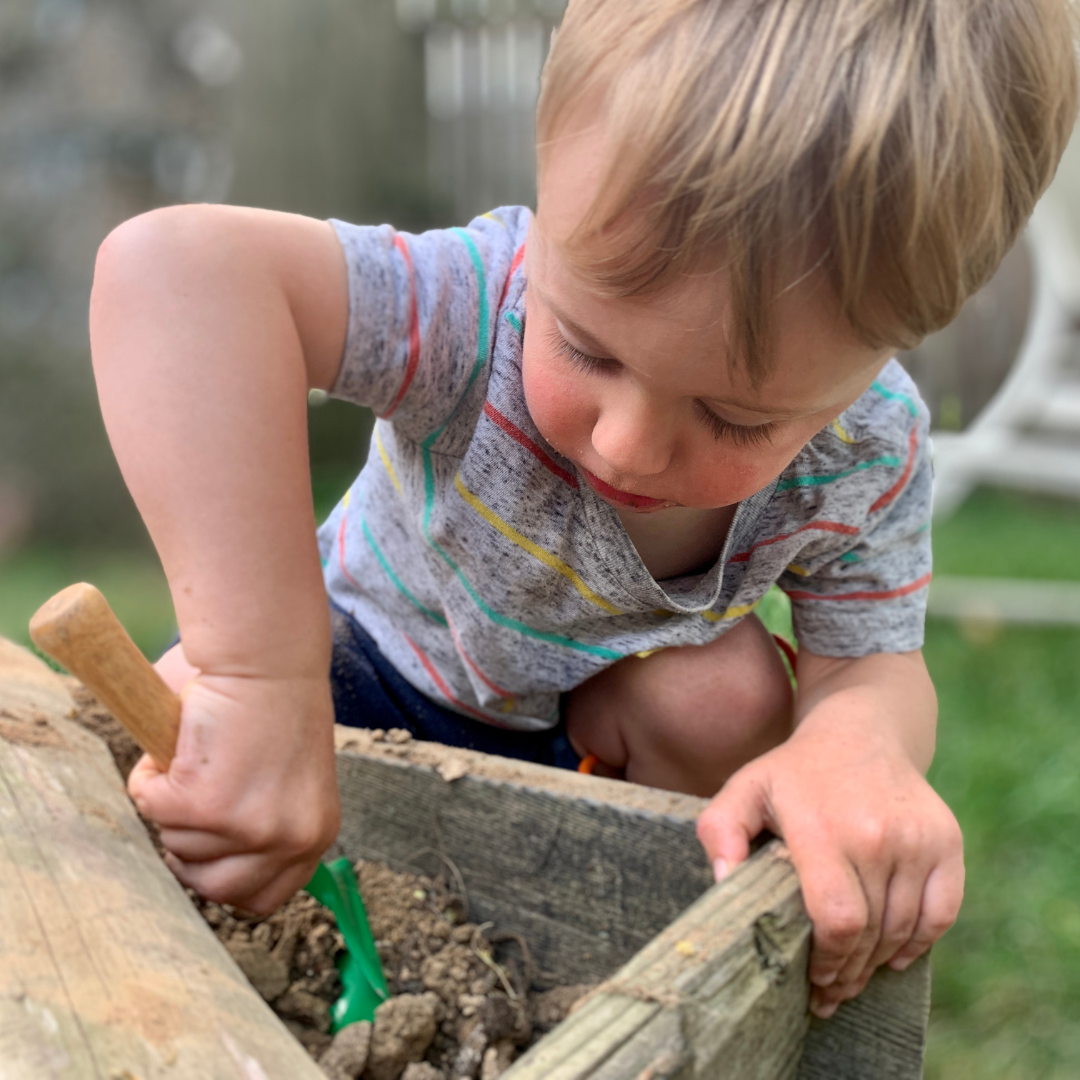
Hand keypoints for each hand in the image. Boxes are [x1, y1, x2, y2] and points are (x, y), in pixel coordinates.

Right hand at [128, 644, 340, 913]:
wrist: (266, 654)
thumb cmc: (271, 699)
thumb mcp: (285, 779)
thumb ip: (260, 820)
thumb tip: (212, 851)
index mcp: (314, 834)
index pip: (264, 897)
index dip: (226, 876)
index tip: (209, 849)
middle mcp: (290, 840)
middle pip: (214, 890)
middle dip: (190, 850)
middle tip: (191, 801)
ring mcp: (248, 827)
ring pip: (176, 846)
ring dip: (172, 805)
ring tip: (198, 753)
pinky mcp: (205, 804)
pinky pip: (151, 807)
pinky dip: (149, 774)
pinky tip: (181, 740)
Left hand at [696, 713, 962, 1016]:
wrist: (861, 732)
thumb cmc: (794, 772)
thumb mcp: (746, 788)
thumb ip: (721, 831)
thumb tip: (724, 883)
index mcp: (822, 828)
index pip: (837, 918)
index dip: (827, 959)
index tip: (811, 978)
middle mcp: (876, 834)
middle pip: (871, 933)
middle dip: (849, 973)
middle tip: (830, 993)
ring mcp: (917, 839)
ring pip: (905, 929)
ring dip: (879, 963)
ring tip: (854, 979)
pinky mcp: (947, 841)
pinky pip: (942, 913)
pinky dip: (919, 943)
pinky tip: (894, 955)